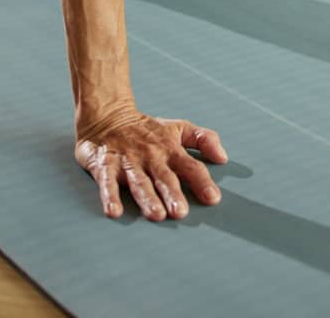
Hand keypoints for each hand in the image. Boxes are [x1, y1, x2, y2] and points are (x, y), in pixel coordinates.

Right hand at [75, 107, 228, 221]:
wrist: (108, 115)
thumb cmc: (147, 128)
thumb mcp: (179, 128)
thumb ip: (204, 139)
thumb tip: (223, 157)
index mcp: (171, 150)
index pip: (191, 166)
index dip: (202, 182)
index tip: (212, 198)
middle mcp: (151, 157)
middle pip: (164, 178)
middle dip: (173, 195)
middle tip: (180, 212)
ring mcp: (128, 162)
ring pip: (139, 182)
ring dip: (147, 199)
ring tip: (156, 214)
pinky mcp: (106, 165)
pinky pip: (107, 182)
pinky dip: (109, 196)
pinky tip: (114, 211)